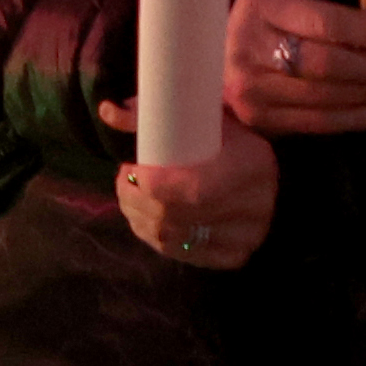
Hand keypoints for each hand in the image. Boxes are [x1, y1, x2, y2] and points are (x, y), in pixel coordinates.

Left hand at [98, 100, 278, 267]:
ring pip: (173, 238)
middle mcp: (257, 205)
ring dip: (139, 219)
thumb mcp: (195, 119)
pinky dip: (155, 238)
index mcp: (253, 164)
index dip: (152, 185)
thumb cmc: (220, 138)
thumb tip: (107, 110)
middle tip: (124, 181)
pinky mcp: (235, 255)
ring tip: (130, 197)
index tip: (131, 167)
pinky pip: (183, 254)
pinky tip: (146, 220)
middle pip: (177, 216)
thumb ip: (151, 117)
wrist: (253, 170)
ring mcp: (248, 235)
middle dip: (137, 201)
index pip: (194, 190)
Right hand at [220, 0, 365, 135]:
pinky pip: (318, 123)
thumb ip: (339, 17)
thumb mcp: (292, 5)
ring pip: (326, 97)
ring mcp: (249, 88)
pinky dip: (357, 118)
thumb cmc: (267, 25)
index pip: (328, 23)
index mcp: (261, 5)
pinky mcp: (258, 118)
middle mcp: (248, 47)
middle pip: (328, 64)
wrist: (210, 58)